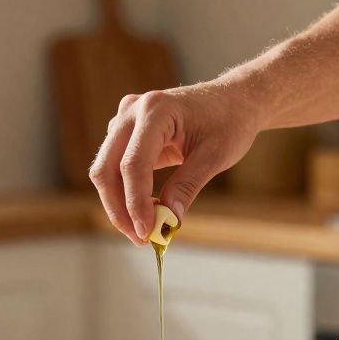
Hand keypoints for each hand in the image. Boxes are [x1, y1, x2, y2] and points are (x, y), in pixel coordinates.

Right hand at [89, 83, 261, 244]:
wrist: (233, 101)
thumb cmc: (229, 122)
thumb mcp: (215, 156)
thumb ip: (187, 186)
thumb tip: (167, 221)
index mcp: (155, 110)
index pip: (132, 163)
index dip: (135, 202)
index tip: (146, 233)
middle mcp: (132, 111)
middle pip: (106, 169)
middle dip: (119, 209)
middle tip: (140, 239)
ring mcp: (125, 120)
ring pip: (105, 171)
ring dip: (119, 204)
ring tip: (146, 229)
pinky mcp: (126, 134)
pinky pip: (115, 168)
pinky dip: (126, 193)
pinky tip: (146, 211)